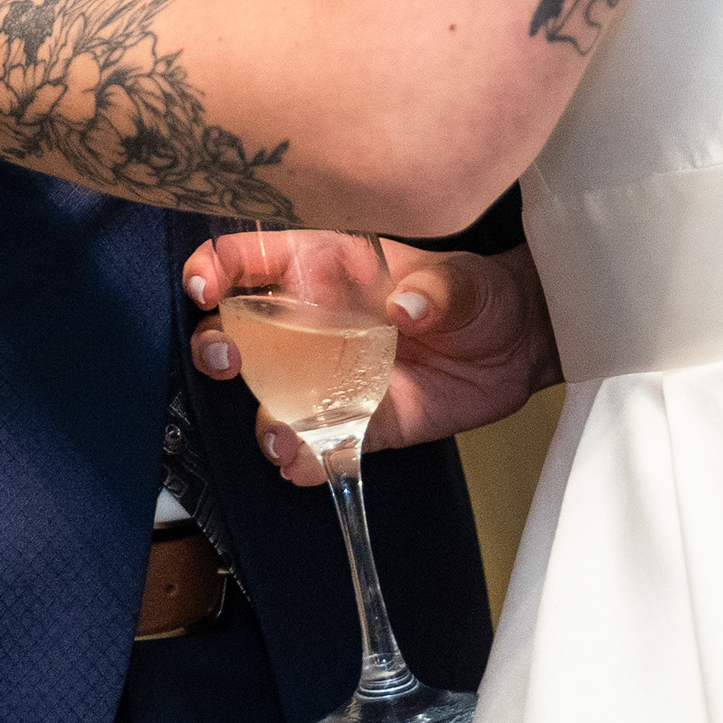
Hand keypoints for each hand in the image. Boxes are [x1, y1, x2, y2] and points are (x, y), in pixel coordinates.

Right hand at [185, 237, 560, 486]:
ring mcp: (328, 377)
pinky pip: (316, 446)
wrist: (516, 349)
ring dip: (261, 417)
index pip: (246, 259)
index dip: (213, 268)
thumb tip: (407, 307)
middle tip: (229, 360)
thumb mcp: (464, 280)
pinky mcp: (357, 423)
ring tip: (279, 433)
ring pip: (267, 397)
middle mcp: (311, 322)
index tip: (205, 288)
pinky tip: (306, 463)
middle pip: (235, 331)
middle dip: (216, 346)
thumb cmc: (477, 294)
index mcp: (323, 266)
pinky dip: (304, 460)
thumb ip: (437, 289)